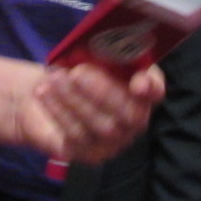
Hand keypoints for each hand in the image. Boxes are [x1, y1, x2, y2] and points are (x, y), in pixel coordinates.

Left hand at [21, 63, 164, 164]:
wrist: (45, 90)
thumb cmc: (74, 68)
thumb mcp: (87, 52)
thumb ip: (101, 49)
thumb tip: (104, 45)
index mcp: (139, 90)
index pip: (156, 92)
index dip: (152, 88)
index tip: (139, 83)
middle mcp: (132, 120)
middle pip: (131, 115)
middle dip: (104, 93)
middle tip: (77, 73)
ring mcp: (112, 142)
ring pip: (103, 128)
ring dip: (75, 99)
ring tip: (54, 78)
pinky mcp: (87, 154)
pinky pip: (77, 137)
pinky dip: (59, 111)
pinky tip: (45, 93)